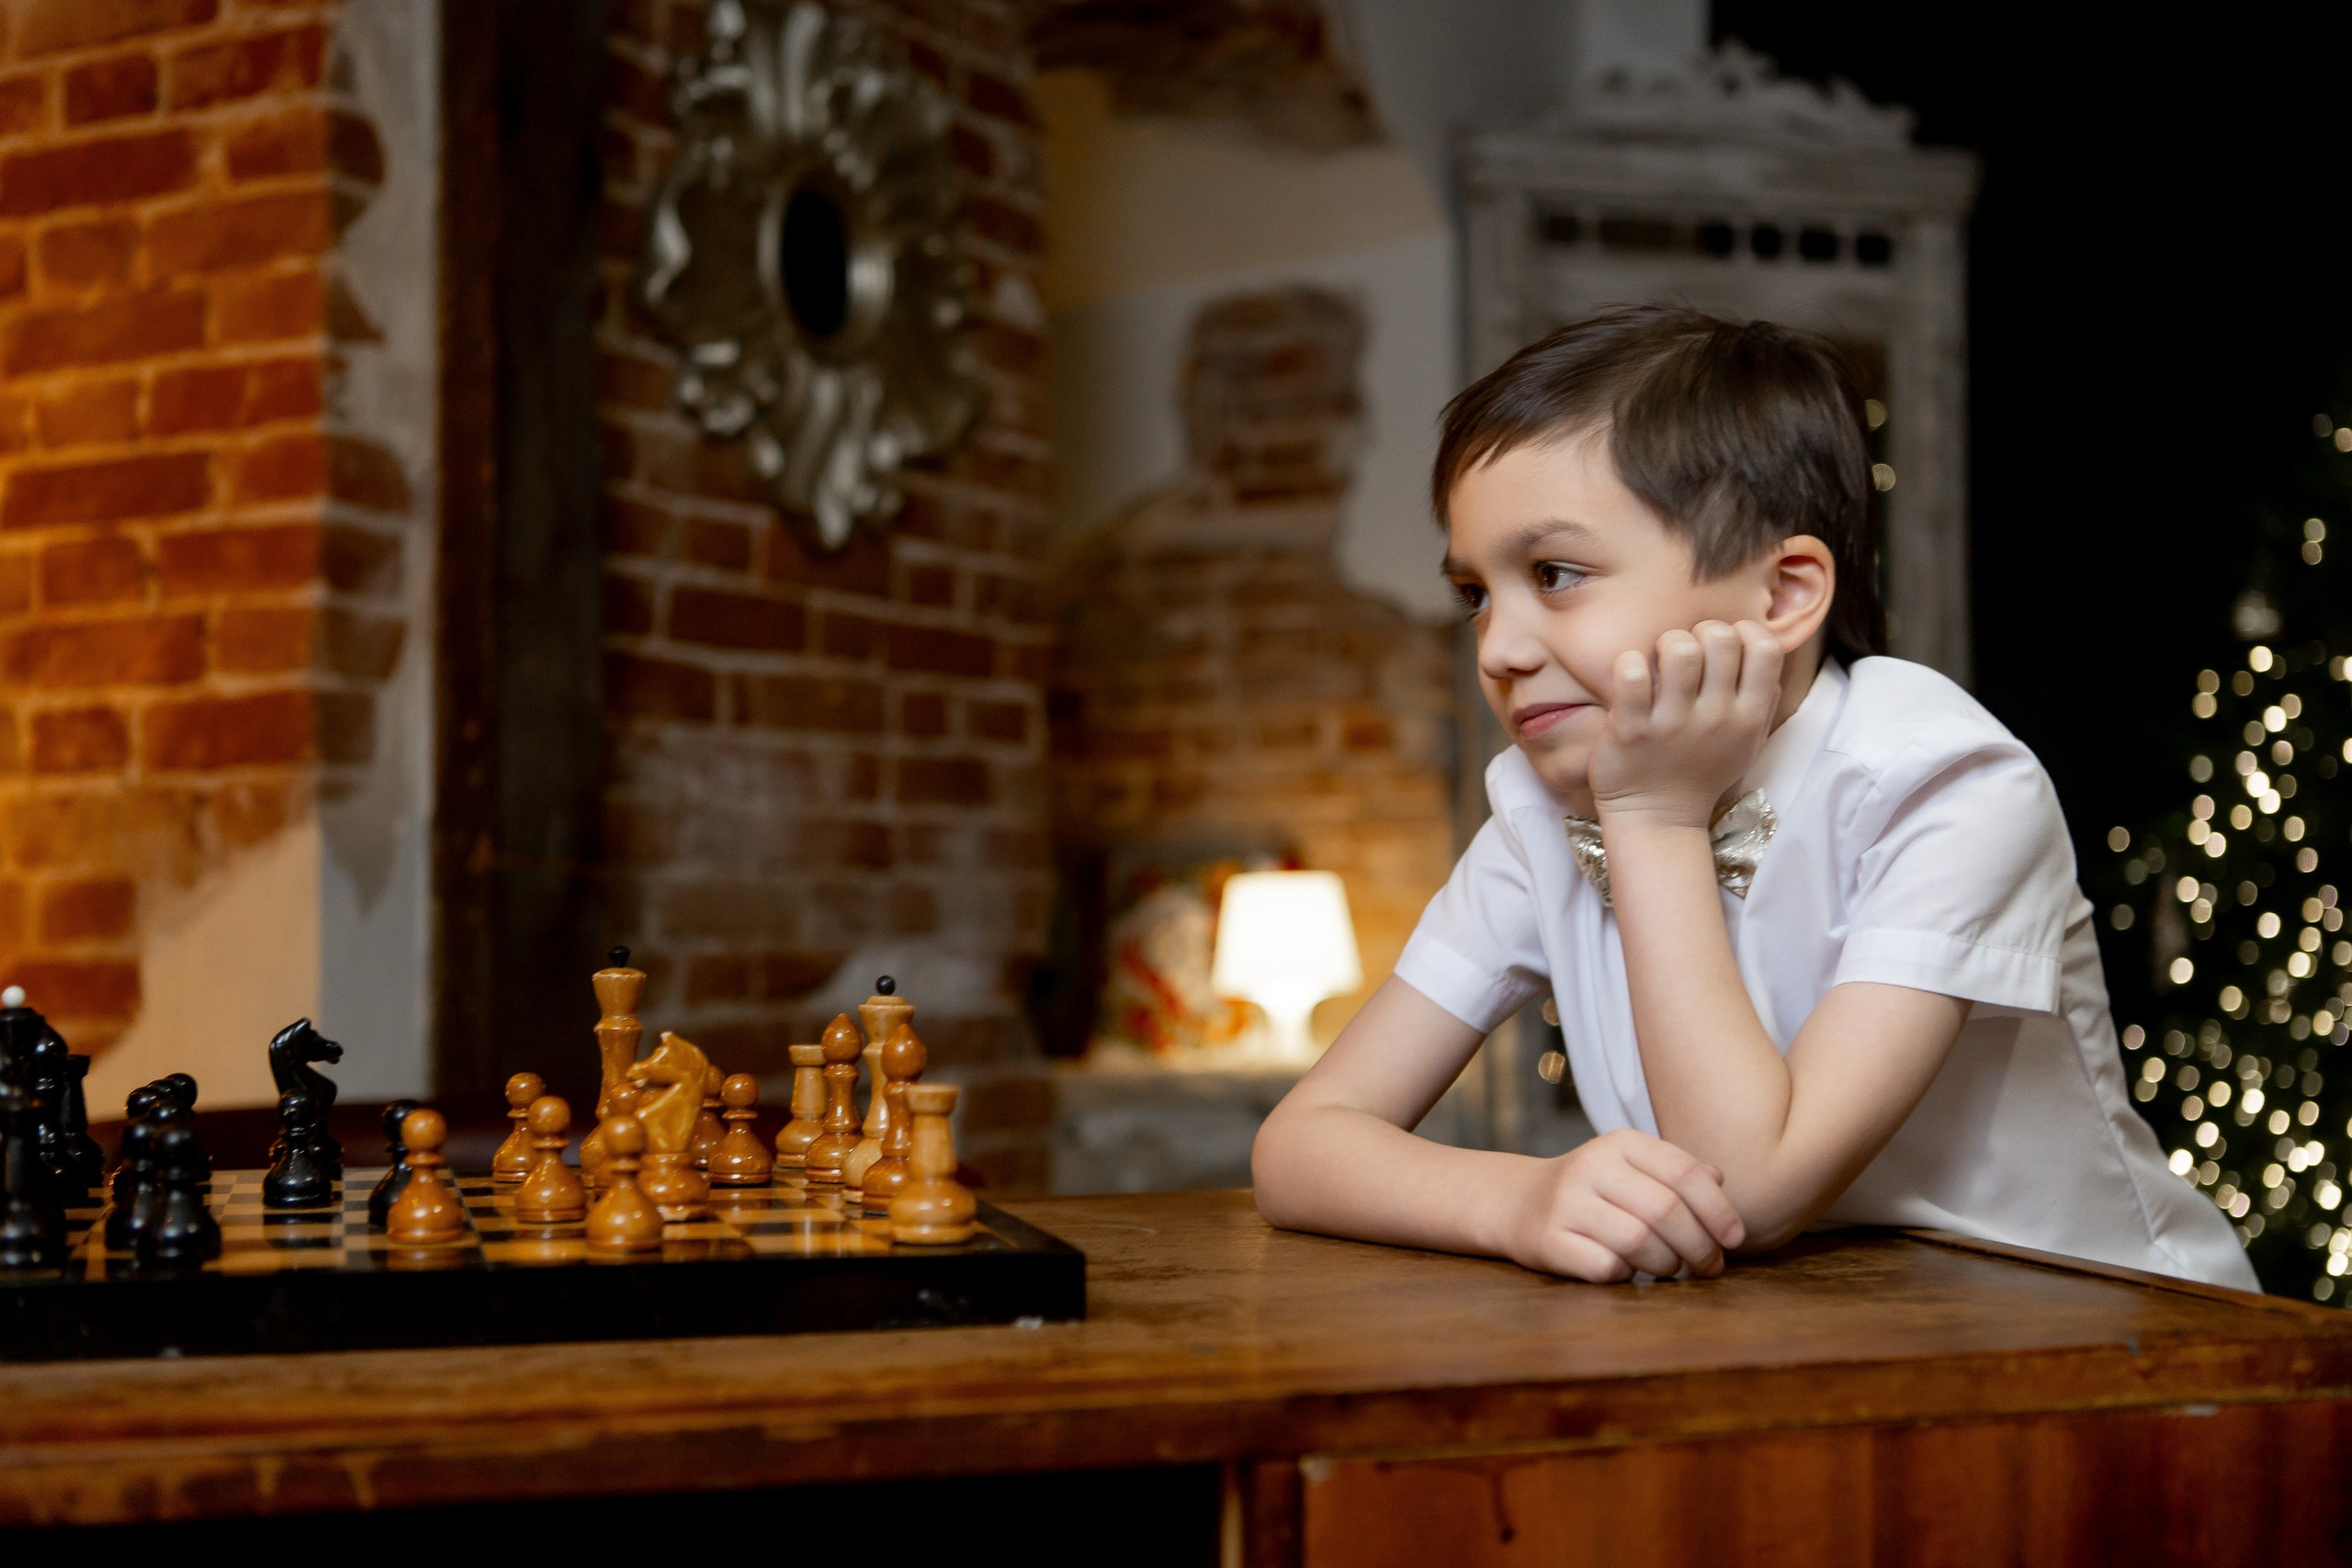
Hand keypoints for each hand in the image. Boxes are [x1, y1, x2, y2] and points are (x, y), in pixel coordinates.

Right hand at [1498, 1128, 1746, 1280]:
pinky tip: (1626, 1271)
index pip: (1684, 1172)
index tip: (1735, 1239)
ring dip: (1666, 1264)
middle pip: (1666, 1210)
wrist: (1518, 1202)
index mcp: (1620, 1143)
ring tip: (1670, 1269)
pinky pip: (1606, 1267)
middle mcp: (1591, 1166)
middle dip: (1699, 1246)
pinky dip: (1626, 1275)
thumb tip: (1721, 1180)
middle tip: (1710, 1267)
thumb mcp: (1634, 1169)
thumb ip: (1678, 1173)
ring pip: (1639, 1242)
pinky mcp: (1548, 1239)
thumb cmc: (1595, 1190)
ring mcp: (1566, 1203)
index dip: (1717, 1210)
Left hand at [1587, 620, 1781, 828]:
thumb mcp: (1747, 744)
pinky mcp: (1631, 728)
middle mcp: (1715, 718)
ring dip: (1667, 644)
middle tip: (1687, 653)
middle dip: (1702, 631)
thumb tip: (1765, 651)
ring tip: (1658, 663)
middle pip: (1721, 638)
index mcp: (1747, 717)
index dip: (1744, 632)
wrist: (1656, 818)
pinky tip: (1631, 677)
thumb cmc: (1701, 771)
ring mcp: (1672, 723)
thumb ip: (1763, 700)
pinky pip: (1632, 674)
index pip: (1766, 648)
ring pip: (1680, 650)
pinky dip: (1629, 664)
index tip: (1725, 646)